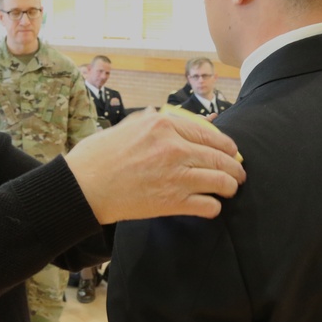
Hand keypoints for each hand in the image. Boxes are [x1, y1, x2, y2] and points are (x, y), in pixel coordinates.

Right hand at [65, 107, 245, 222]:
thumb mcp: (126, 125)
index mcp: (163, 125)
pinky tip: (210, 206)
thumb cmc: (98, 156)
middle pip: (221, 157)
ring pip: (221, 181)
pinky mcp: (172, 202)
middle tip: (238, 174)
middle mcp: (175, 148)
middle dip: (235, 167)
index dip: (227, 145)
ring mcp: (176, 176)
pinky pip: (208, 206)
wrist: (82, 187)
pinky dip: (213, 207)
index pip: (209, 133)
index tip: (232, 152)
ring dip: (229, 186)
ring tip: (229, 189)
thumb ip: (152, 119)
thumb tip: (169, 114)